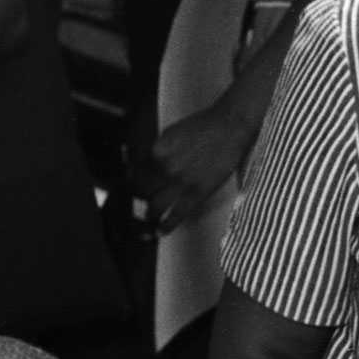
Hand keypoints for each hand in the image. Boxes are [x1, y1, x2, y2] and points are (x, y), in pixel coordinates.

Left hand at [143, 100, 251, 233]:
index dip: (131, 183)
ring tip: (145, 222)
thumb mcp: (170, 134)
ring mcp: (180, 181)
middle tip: (133, 207)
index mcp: (156, 151)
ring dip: (147, 215)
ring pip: (154, 205)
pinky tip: (160, 231)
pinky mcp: (197, 192)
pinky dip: (166, 225)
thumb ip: (158, 151)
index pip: (134, 173)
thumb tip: (147, 165)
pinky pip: (177, 214)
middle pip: (141, 190)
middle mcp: (164, 167)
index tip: (129, 189)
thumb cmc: (202, 127)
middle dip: (136, 200)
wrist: (228, 127)